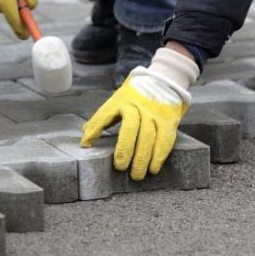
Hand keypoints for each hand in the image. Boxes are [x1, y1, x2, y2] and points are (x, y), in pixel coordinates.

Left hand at [81, 47, 199, 179]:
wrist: (165, 80)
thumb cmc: (136, 95)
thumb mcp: (118, 100)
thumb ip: (104, 116)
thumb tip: (85, 135)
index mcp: (120, 100)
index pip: (105, 114)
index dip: (94, 129)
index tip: (86, 145)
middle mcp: (137, 105)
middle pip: (131, 128)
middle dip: (125, 150)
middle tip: (120, 168)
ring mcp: (155, 112)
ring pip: (148, 136)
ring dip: (142, 159)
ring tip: (137, 175)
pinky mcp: (169, 119)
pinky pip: (165, 140)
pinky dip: (159, 156)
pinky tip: (153, 168)